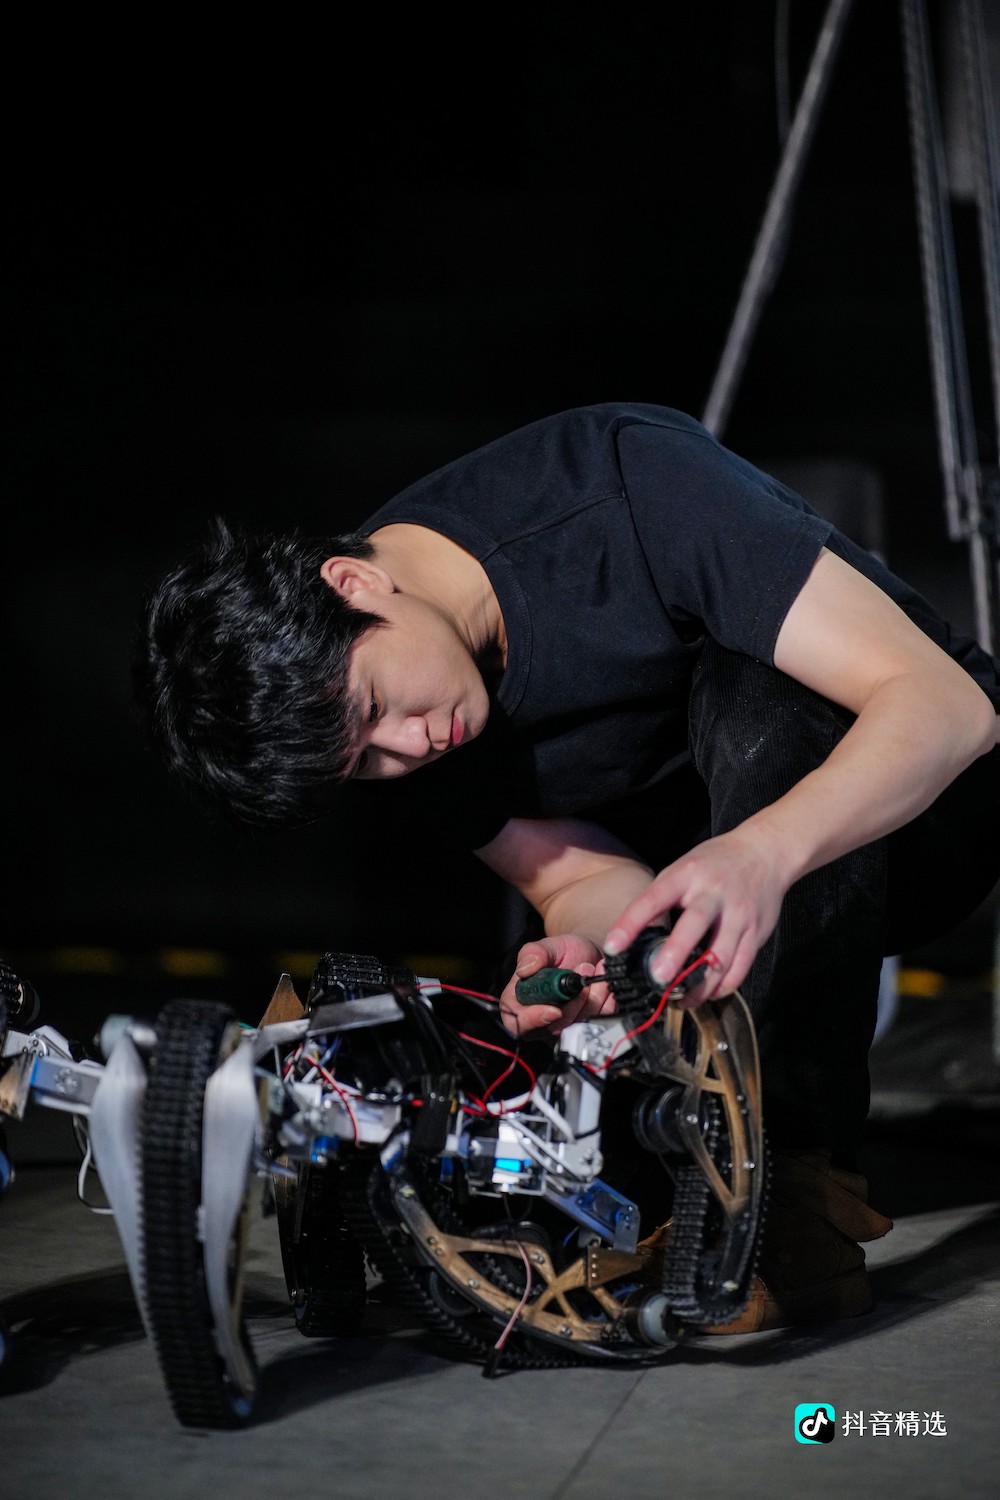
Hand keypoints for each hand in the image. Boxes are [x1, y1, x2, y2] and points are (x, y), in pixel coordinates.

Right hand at [498, 934, 615, 1036]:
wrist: (588, 954)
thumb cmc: (563, 952)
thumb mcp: (547, 946)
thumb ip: (533, 953)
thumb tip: (525, 969)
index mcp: (519, 1001)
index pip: (518, 1022)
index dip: (534, 1019)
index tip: (555, 1009)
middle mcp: (538, 1019)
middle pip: (553, 1027)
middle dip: (574, 1001)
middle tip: (584, 968)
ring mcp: (563, 1027)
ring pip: (577, 1025)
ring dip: (592, 997)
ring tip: (593, 970)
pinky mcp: (585, 1027)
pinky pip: (597, 1022)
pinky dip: (605, 1002)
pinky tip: (603, 985)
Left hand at [603, 827, 787, 1004]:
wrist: (765, 852)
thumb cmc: (716, 863)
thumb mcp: (683, 869)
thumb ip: (661, 898)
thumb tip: (634, 937)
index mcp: (687, 874)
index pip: (653, 899)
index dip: (630, 923)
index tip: (613, 946)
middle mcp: (714, 893)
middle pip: (694, 925)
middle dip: (675, 954)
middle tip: (658, 978)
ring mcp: (738, 913)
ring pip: (721, 956)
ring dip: (699, 984)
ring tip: (680, 999)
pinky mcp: (756, 932)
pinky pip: (741, 967)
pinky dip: (723, 986)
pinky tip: (708, 992)